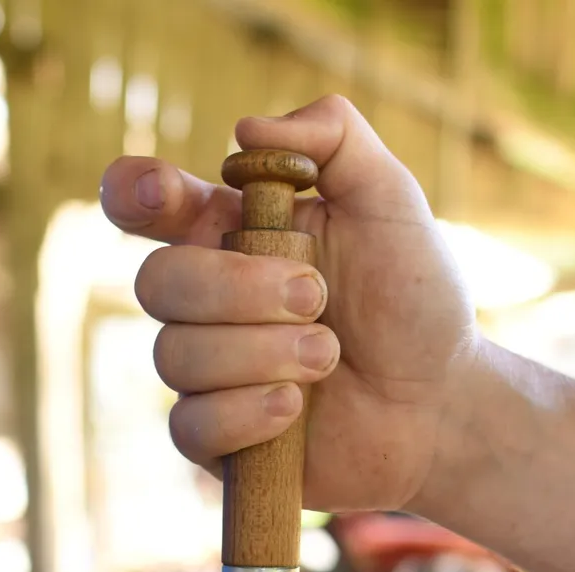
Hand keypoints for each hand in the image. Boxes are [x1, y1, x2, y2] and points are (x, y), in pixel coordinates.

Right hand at [99, 94, 480, 513]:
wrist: (442, 401)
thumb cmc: (415, 299)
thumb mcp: (391, 200)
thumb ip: (336, 138)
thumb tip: (244, 129)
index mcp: (231, 233)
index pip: (149, 203)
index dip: (132, 191)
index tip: (161, 192)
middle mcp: (206, 300)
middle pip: (157, 282)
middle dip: (236, 290)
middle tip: (316, 297)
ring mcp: (205, 372)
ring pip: (176, 356)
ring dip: (261, 353)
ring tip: (328, 356)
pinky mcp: (214, 439)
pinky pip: (189, 425)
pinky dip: (247, 413)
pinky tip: (295, 409)